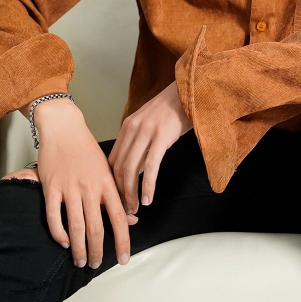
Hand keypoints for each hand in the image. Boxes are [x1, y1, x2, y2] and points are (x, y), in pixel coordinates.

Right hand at [4, 98, 136, 268]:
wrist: (64, 128)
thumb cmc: (87, 149)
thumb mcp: (107, 169)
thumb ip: (117, 194)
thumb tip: (132, 218)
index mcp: (107, 183)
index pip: (119, 217)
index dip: (123, 241)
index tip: (124, 259)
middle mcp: (90, 188)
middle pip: (96, 228)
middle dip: (97, 251)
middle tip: (95, 264)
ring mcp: (70, 188)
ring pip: (76, 226)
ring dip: (78, 248)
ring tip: (80, 260)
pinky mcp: (51, 187)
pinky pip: (53, 217)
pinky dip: (58, 233)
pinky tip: (63, 242)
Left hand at [108, 81, 191, 214]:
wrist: (188, 91)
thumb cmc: (171, 110)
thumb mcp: (148, 122)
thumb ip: (138, 141)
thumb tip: (132, 168)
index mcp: (126, 127)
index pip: (112, 161)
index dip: (113, 183)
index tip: (118, 198)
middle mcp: (132, 129)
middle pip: (118, 168)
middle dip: (120, 193)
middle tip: (125, 210)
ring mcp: (146, 133)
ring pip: (131, 170)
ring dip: (131, 194)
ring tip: (135, 209)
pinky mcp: (161, 137)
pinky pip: (150, 167)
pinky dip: (147, 186)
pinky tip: (148, 199)